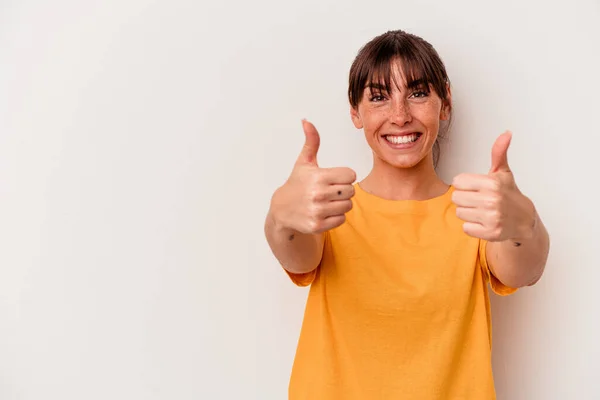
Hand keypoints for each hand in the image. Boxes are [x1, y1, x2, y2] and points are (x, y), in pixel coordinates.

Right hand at [270, 120, 356, 234]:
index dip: (344, 176)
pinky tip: (324, 212)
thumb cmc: (297, 184)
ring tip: (327, 201)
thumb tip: (306, 121)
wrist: (281, 210)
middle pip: (351, 191)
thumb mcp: (304, 162)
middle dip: (344, 190)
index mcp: (318, 177)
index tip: (334, 178)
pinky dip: (336, 217)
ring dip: (341, 204)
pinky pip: (341, 219)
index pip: (350, 175)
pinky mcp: (317, 225)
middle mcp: (317, 194)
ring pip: (348, 206)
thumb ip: (311, 142)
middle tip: (331, 190)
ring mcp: (317, 211)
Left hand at [451, 131, 535, 241]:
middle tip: (478, 200)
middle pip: (455, 198)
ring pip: (459, 213)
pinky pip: (466, 228)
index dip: (465, 185)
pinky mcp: (491, 233)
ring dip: (468, 213)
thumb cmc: (508, 194)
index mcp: (492, 183)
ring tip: (482, 211)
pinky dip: (472, 226)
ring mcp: (492, 217)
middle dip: (465, 199)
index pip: (457, 181)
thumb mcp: (502, 172)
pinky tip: (484, 222)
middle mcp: (492, 200)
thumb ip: (499, 153)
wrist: (524, 219)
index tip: (476, 187)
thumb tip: (506, 133)